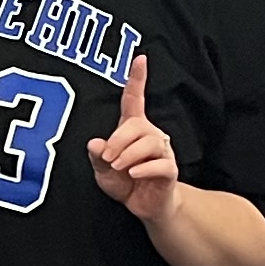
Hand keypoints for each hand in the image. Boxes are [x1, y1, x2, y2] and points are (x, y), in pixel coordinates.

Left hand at [86, 53, 182, 225]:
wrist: (146, 207)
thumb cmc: (124, 182)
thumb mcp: (102, 171)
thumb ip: (97, 157)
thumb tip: (95, 143)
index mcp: (133, 129)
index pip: (134, 99)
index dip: (137, 78)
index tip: (141, 58)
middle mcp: (150, 135)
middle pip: (137, 125)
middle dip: (118, 140)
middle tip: (108, 158)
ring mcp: (162, 152)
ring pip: (150, 142)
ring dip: (129, 155)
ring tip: (118, 167)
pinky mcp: (169, 170)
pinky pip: (161, 164)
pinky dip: (144, 168)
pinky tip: (133, 175)